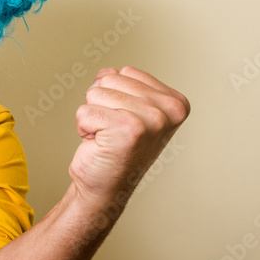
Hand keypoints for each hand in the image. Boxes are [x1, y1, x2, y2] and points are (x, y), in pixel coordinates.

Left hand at [68, 66, 189, 206]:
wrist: (105, 188)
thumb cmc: (115, 149)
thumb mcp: (126, 108)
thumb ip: (121, 84)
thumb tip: (107, 71)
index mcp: (176, 102)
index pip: (126, 71)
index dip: (115, 95)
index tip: (125, 122)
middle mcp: (169, 110)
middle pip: (110, 78)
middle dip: (102, 104)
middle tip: (113, 131)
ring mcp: (152, 119)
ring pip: (95, 92)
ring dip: (93, 116)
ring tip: (107, 137)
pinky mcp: (127, 128)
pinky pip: (84, 110)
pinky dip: (84, 127)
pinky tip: (100, 144)